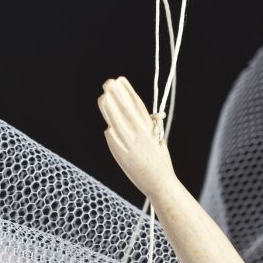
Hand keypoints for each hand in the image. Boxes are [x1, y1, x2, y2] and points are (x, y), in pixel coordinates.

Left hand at [97, 76, 174, 197]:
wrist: (159, 183)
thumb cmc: (160, 160)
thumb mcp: (157, 138)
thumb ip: (147, 125)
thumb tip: (136, 112)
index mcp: (150, 128)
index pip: (137, 104)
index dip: (128, 91)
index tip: (121, 80)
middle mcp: (139, 134)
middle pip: (125, 108)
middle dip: (116, 94)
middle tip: (108, 82)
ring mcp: (128, 143)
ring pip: (115, 120)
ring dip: (108, 107)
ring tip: (103, 97)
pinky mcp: (120, 152)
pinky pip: (112, 136)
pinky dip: (110, 128)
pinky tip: (108, 123)